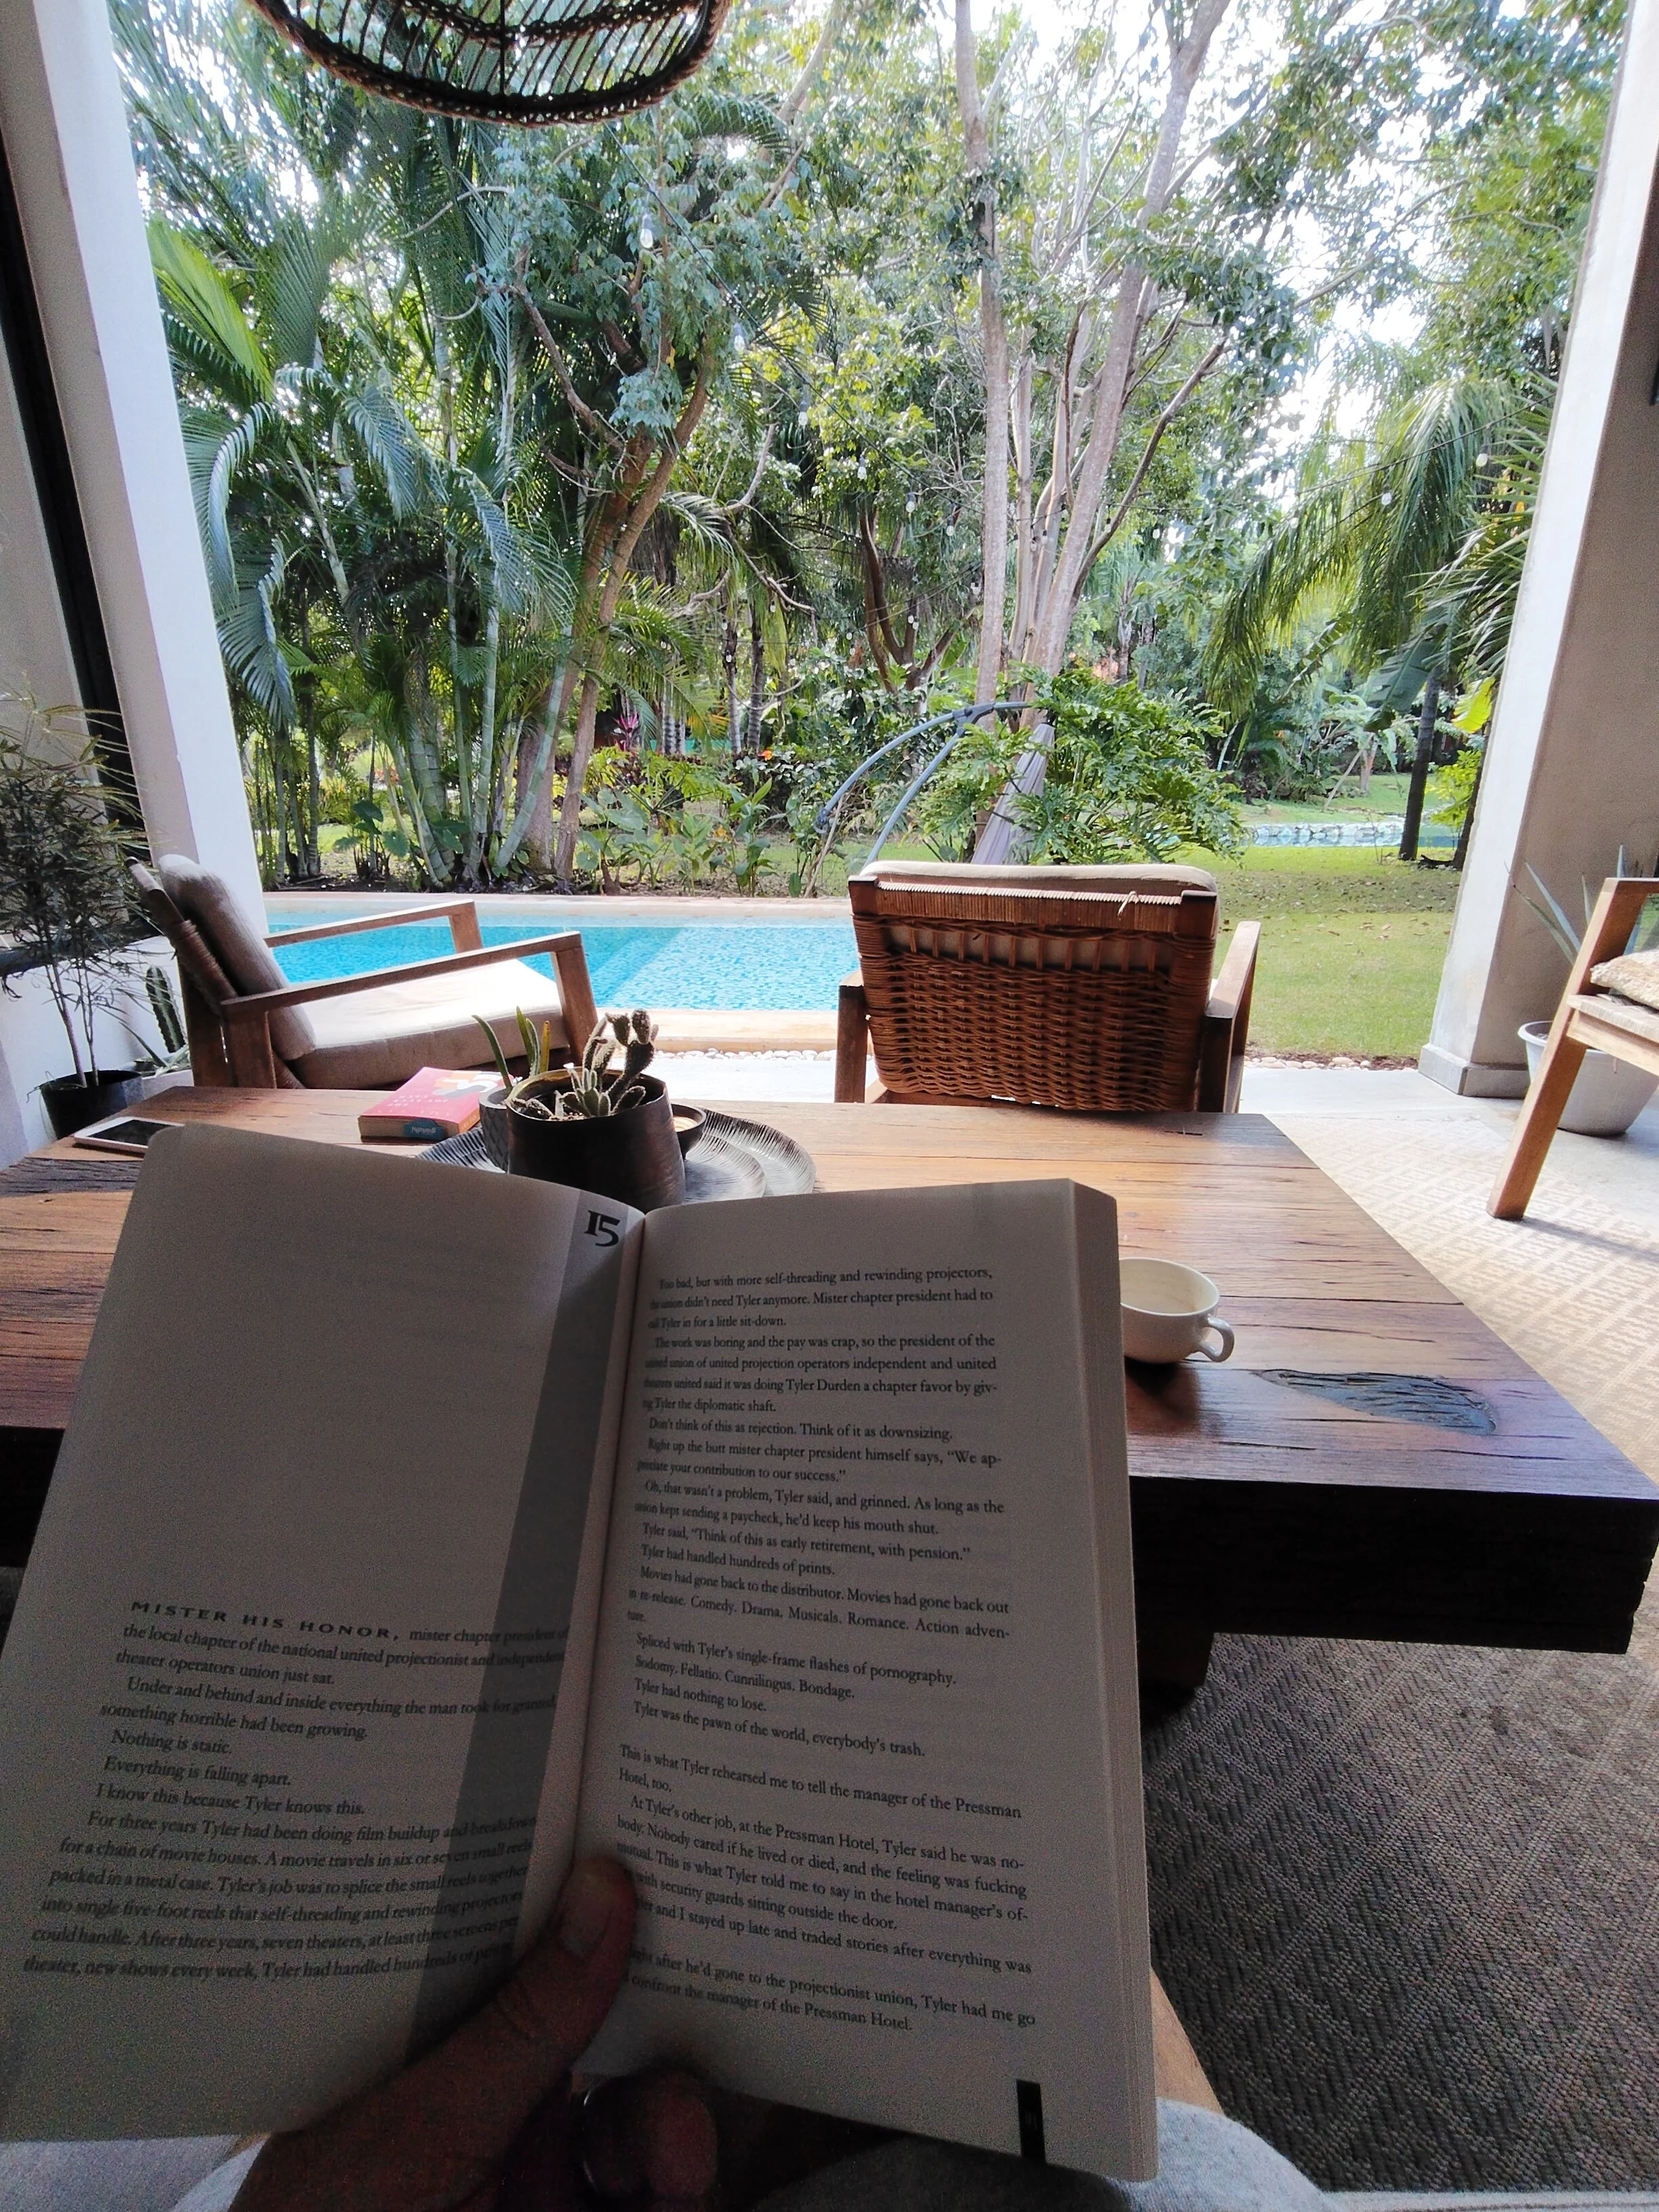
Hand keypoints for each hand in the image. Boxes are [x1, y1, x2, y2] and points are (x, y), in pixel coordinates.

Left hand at [235, 1856, 716, 2211]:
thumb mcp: (420, 2125)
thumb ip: (524, 2021)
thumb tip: (604, 1880)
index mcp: (439, 2066)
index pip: (527, 1971)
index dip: (590, 1918)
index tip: (651, 1863)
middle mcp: (498, 2124)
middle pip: (612, 2046)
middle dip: (661, 2032)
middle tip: (697, 2019)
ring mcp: (546, 2191)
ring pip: (648, 2133)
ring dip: (679, 2125)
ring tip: (683, 2151)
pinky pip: (663, 2206)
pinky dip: (686, 2189)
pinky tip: (686, 2180)